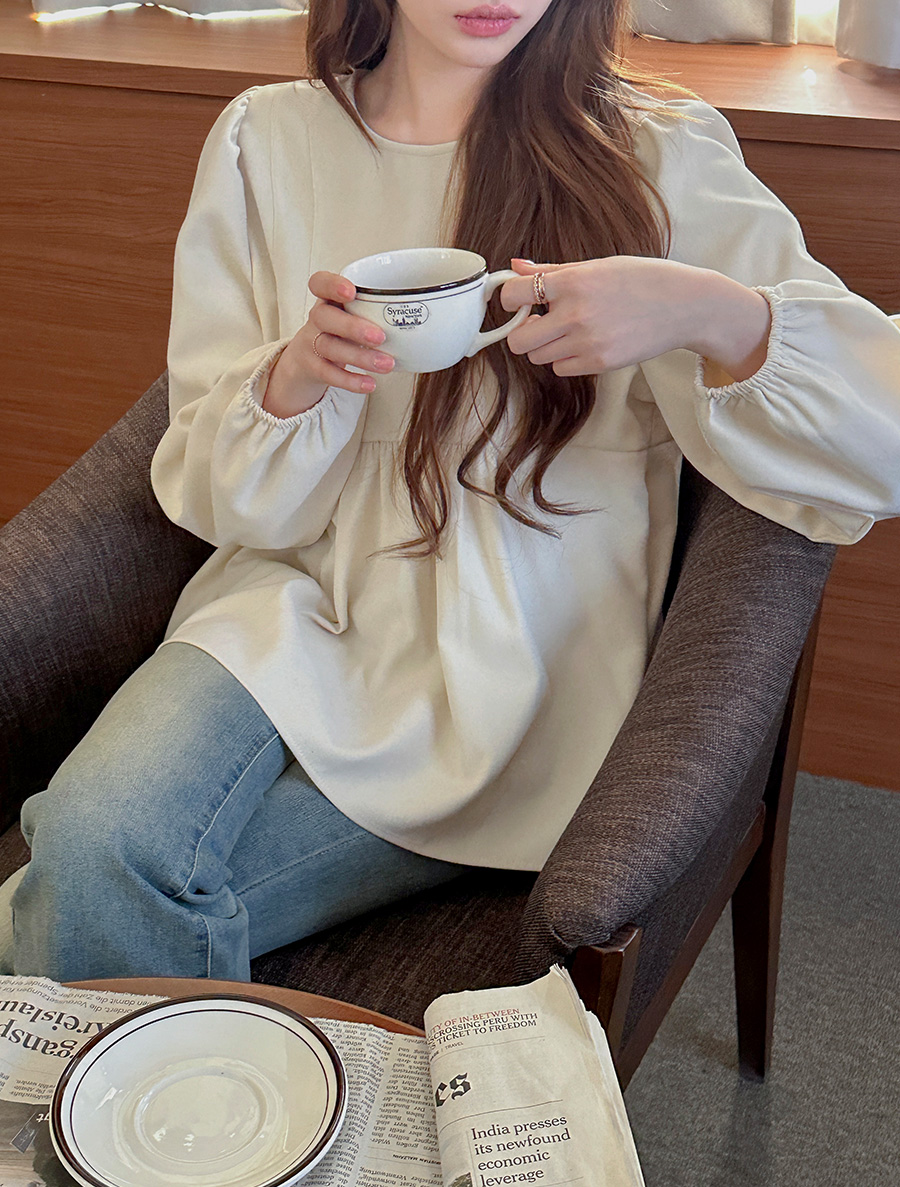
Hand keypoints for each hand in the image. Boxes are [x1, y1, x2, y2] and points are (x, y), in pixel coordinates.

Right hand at [262, 272, 394, 417]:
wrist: (311, 358)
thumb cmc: (343, 331)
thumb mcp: (356, 316)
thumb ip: (380, 314)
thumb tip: (429, 323)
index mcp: (328, 299)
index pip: (320, 283)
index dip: (332, 285)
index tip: (352, 291)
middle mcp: (317, 317)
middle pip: (325, 317)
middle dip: (352, 327)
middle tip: (380, 337)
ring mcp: (311, 342)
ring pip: (330, 347)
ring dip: (360, 356)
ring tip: (387, 365)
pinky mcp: (312, 366)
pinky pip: (328, 374)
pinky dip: (350, 380)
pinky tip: (370, 384)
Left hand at [500, 258, 770, 381]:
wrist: (685, 305)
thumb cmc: (642, 280)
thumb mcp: (597, 266)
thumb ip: (552, 270)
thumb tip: (514, 267)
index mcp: (573, 282)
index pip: (513, 295)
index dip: (509, 300)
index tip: (517, 301)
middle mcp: (575, 313)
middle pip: (518, 341)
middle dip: (522, 333)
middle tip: (539, 322)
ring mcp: (587, 342)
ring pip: (538, 357)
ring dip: (546, 346)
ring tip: (569, 330)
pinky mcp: (599, 363)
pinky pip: (561, 368)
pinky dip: (566, 359)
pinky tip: (586, 343)